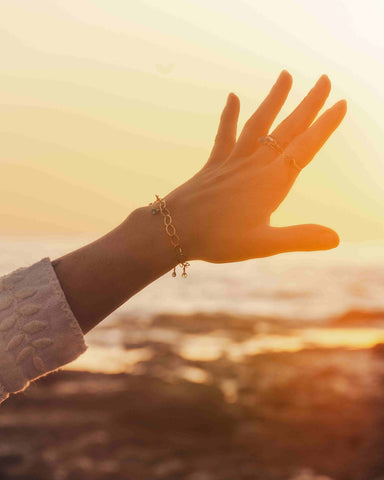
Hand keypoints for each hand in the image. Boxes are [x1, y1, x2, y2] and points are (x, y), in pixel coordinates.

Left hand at [164, 70, 346, 263]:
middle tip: (325, 80)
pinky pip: (224, 135)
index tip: (340, 104)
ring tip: (286, 75)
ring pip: (258, 124)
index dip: (324, 126)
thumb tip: (335, 239)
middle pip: (287, 129)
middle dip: (309, 104)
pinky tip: (233, 96)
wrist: (174, 230)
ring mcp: (233, 161)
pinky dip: (228, 116)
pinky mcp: (215, 164)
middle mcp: (255, 165)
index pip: (305, 148)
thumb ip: (300, 238)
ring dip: (274, 99)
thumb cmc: (218, 241)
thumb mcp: (263, 245)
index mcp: (272, 183)